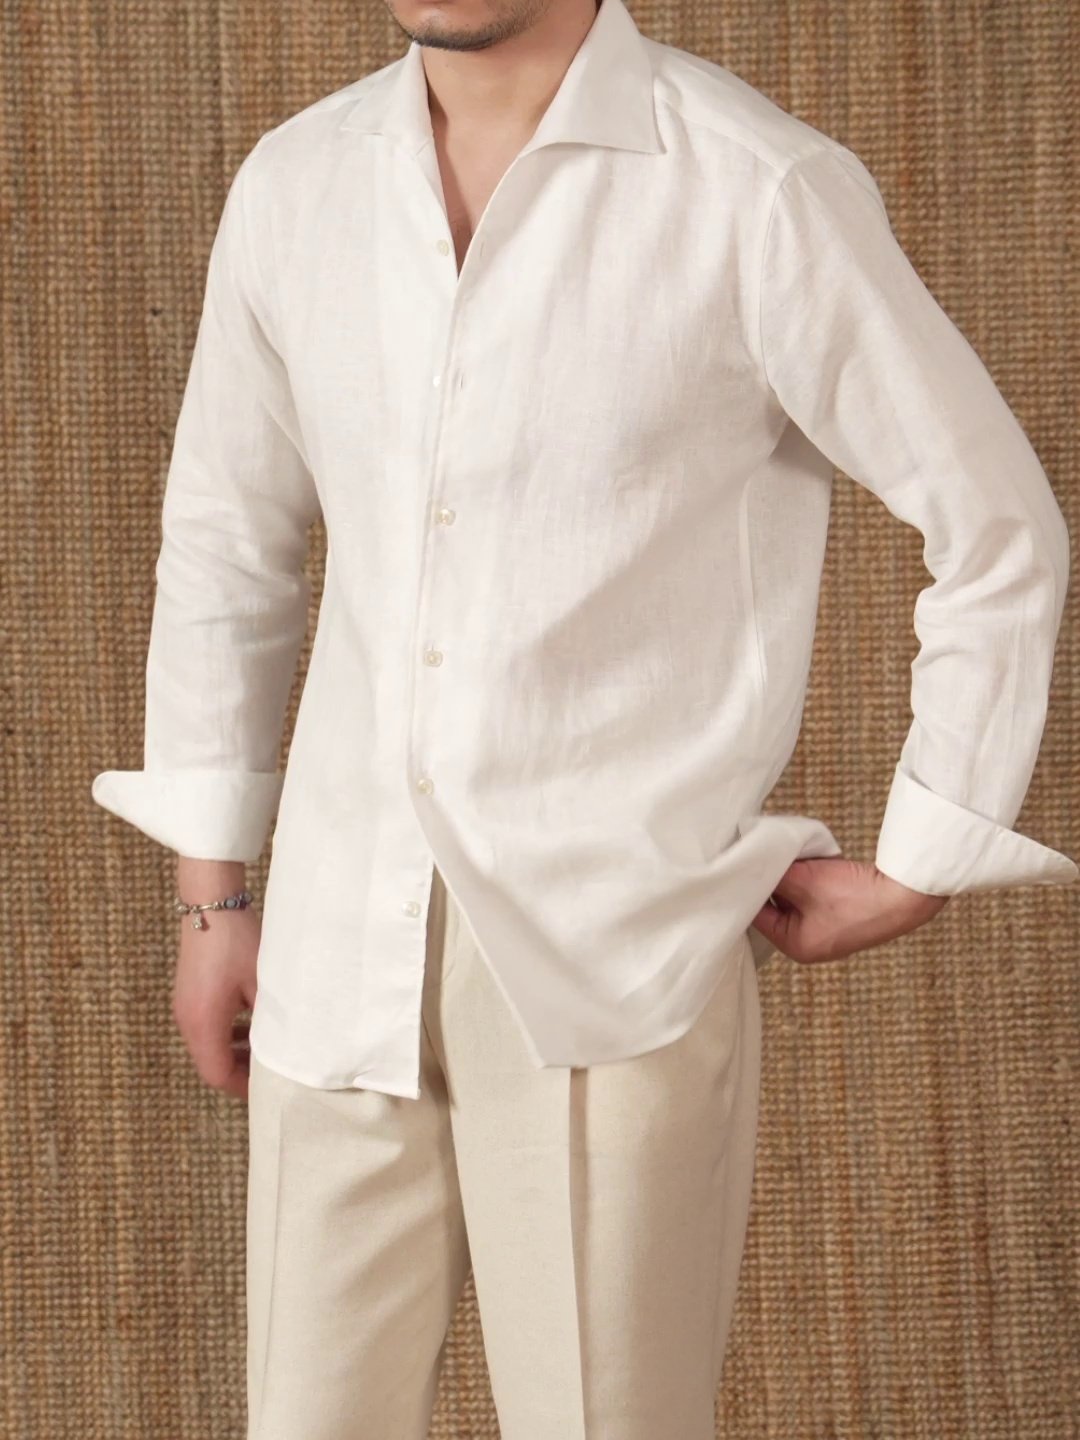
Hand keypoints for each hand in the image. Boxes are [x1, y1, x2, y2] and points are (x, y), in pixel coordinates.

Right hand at [171, 904, 259, 1100]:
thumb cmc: (238, 944)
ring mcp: (184, 1008)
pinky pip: (205, 1028)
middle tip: (272, 1070)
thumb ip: (270, 1021)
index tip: (270, 1087)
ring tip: (266, 1048)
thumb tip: (285, 1049)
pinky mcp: (188, 995)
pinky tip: (250, 1024)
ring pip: (207, 1046)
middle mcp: (186, 1021)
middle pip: (210, 1064)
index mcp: (203, 1024)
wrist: (210, 905)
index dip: (244, 1087)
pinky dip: (226, 1034)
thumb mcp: (262, 985)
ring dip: (234, 1052)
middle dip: (241, 1071)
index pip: (218, 1074)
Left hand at [750, 855, 949, 963]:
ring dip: (794, 878)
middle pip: (776, 908)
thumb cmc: (854, 895)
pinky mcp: (843, 918)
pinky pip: (815, 897)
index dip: (749, 889)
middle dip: (773, 882)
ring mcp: (827, 933)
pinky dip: (812, 880)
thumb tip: (751, 865)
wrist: (905, 895)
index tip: (741, 866)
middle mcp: (809, 945)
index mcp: (795, 947)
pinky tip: (815, 864)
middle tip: (766, 858)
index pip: (756, 916)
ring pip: (796, 900)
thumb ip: (772, 875)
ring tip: (794, 860)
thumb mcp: (803, 880)